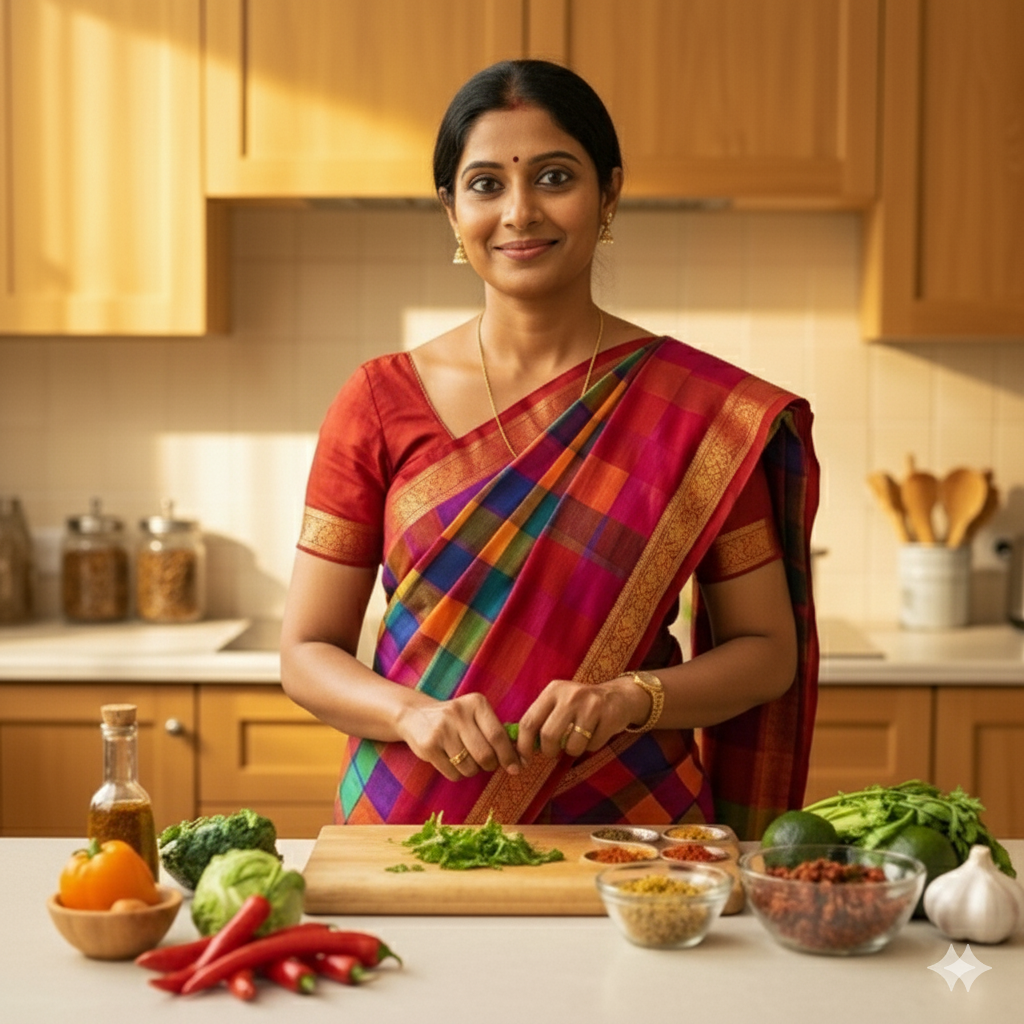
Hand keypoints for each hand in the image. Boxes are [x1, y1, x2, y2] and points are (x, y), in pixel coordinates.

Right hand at [395, 692, 522, 780]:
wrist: (415, 715)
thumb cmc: (456, 719)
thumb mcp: (475, 715)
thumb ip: (495, 731)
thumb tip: (519, 759)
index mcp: (475, 703)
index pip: (497, 735)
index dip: (509, 755)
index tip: (516, 767)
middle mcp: (458, 713)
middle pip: (485, 754)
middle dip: (490, 765)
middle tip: (488, 764)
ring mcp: (441, 730)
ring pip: (469, 767)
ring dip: (473, 771)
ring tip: (467, 759)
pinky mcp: (428, 746)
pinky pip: (453, 773)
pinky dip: (457, 774)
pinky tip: (452, 761)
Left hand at [515, 676, 649, 759]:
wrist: (618, 696)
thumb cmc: (581, 705)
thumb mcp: (559, 703)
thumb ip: (541, 720)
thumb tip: (518, 749)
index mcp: (553, 690)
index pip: (529, 721)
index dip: (523, 745)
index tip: (523, 760)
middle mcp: (570, 695)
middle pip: (548, 736)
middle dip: (549, 751)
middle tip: (554, 752)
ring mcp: (590, 705)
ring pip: (572, 746)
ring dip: (574, 750)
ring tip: (579, 738)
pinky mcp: (608, 716)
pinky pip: (592, 746)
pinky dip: (591, 746)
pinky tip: (596, 732)